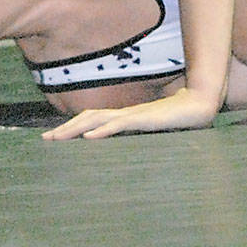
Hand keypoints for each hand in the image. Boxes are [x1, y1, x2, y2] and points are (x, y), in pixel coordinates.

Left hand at [40, 88, 219, 139]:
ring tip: (58, 138)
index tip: (55, 137)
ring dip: (75, 129)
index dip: (72, 126)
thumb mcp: (154, 128)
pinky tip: (89, 137)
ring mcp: (134, 114)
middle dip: (65, 128)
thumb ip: (140, 133)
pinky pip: (119, 124)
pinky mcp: (144, 118)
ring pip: (97, 119)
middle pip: (88, 117)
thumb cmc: (180, 117)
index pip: (93, 118)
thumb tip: (126, 142)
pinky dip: (102, 130)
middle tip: (45, 140)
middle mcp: (125, 113)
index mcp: (126, 116)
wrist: (200, 103)